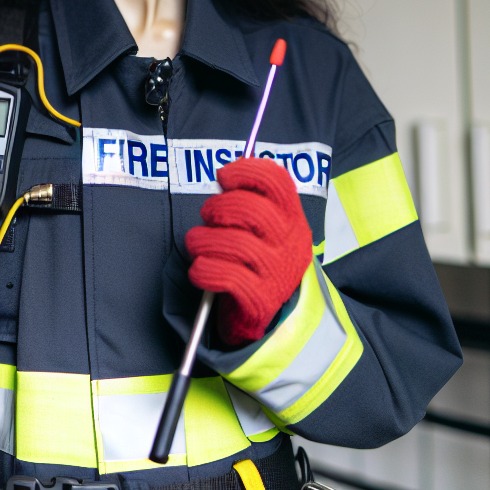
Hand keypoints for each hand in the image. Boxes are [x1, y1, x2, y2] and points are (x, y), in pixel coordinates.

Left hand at [185, 157, 312, 346]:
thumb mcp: (263, 229)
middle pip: (251, 208)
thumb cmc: (256, 262)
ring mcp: (278, 272)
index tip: (223, 177)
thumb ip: (249, 202)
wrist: (272, 317)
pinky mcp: (261, 299)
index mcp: (292, 219)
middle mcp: (290, 243)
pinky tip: (199, 270)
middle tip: (208, 216)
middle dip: (218, 207)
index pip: (276, 181)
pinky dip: (205, 270)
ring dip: (204, 240)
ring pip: (235, 242)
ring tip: (197, 244)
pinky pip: (227, 277)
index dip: (246, 171)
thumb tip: (223, 178)